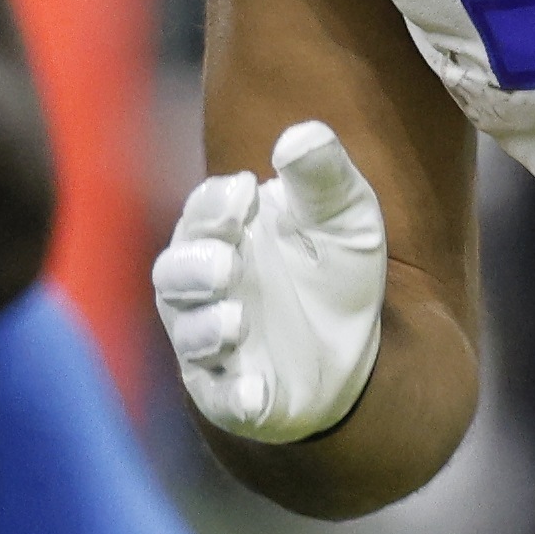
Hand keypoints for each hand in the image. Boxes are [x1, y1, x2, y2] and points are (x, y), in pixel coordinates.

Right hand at [152, 118, 384, 443]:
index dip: (215, 205)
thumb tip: (299, 136)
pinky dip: (233, 396)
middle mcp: (204, 286)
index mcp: (224, 233)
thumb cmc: (335, 272)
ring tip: (236, 320)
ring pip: (188, 334)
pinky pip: (220, 398)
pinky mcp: (231, 394)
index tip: (246, 193)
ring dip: (205, 328)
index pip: (202, 213)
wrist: (359, 352)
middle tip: (228, 262)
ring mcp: (211, 343)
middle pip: (175, 272)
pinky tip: (253, 392)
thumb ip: (324, 177)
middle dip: (195, 267)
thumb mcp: (347, 217)